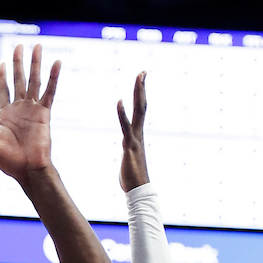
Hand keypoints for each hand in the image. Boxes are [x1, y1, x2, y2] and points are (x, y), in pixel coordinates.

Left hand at [0, 44, 60, 188]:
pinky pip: (50, 92)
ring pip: (33, 81)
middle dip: (18, 63)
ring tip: (36, 46)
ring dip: (35, 63)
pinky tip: (57, 62)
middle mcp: (19, 109)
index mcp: (5, 116)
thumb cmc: (10, 163)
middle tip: (19, 46)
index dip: (2, 77)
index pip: (3, 90)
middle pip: (18, 80)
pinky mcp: (44, 113)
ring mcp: (32, 110)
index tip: (1, 64)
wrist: (29, 171)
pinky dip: (53, 78)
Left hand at [118, 73, 149, 191]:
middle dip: (141, 88)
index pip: (140, 111)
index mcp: (137, 135)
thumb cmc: (132, 178)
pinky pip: (126, 127)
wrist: (138, 191)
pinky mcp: (129, 146)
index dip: (140, 95)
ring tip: (138, 77)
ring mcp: (135, 139)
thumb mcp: (129, 160)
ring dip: (138, 94)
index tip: (141, 80)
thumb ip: (128, 151)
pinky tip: (119, 101)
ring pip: (138, 112)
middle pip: (142, 106)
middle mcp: (139, 134)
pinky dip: (122, 114)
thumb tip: (128, 150)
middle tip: (142, 71)